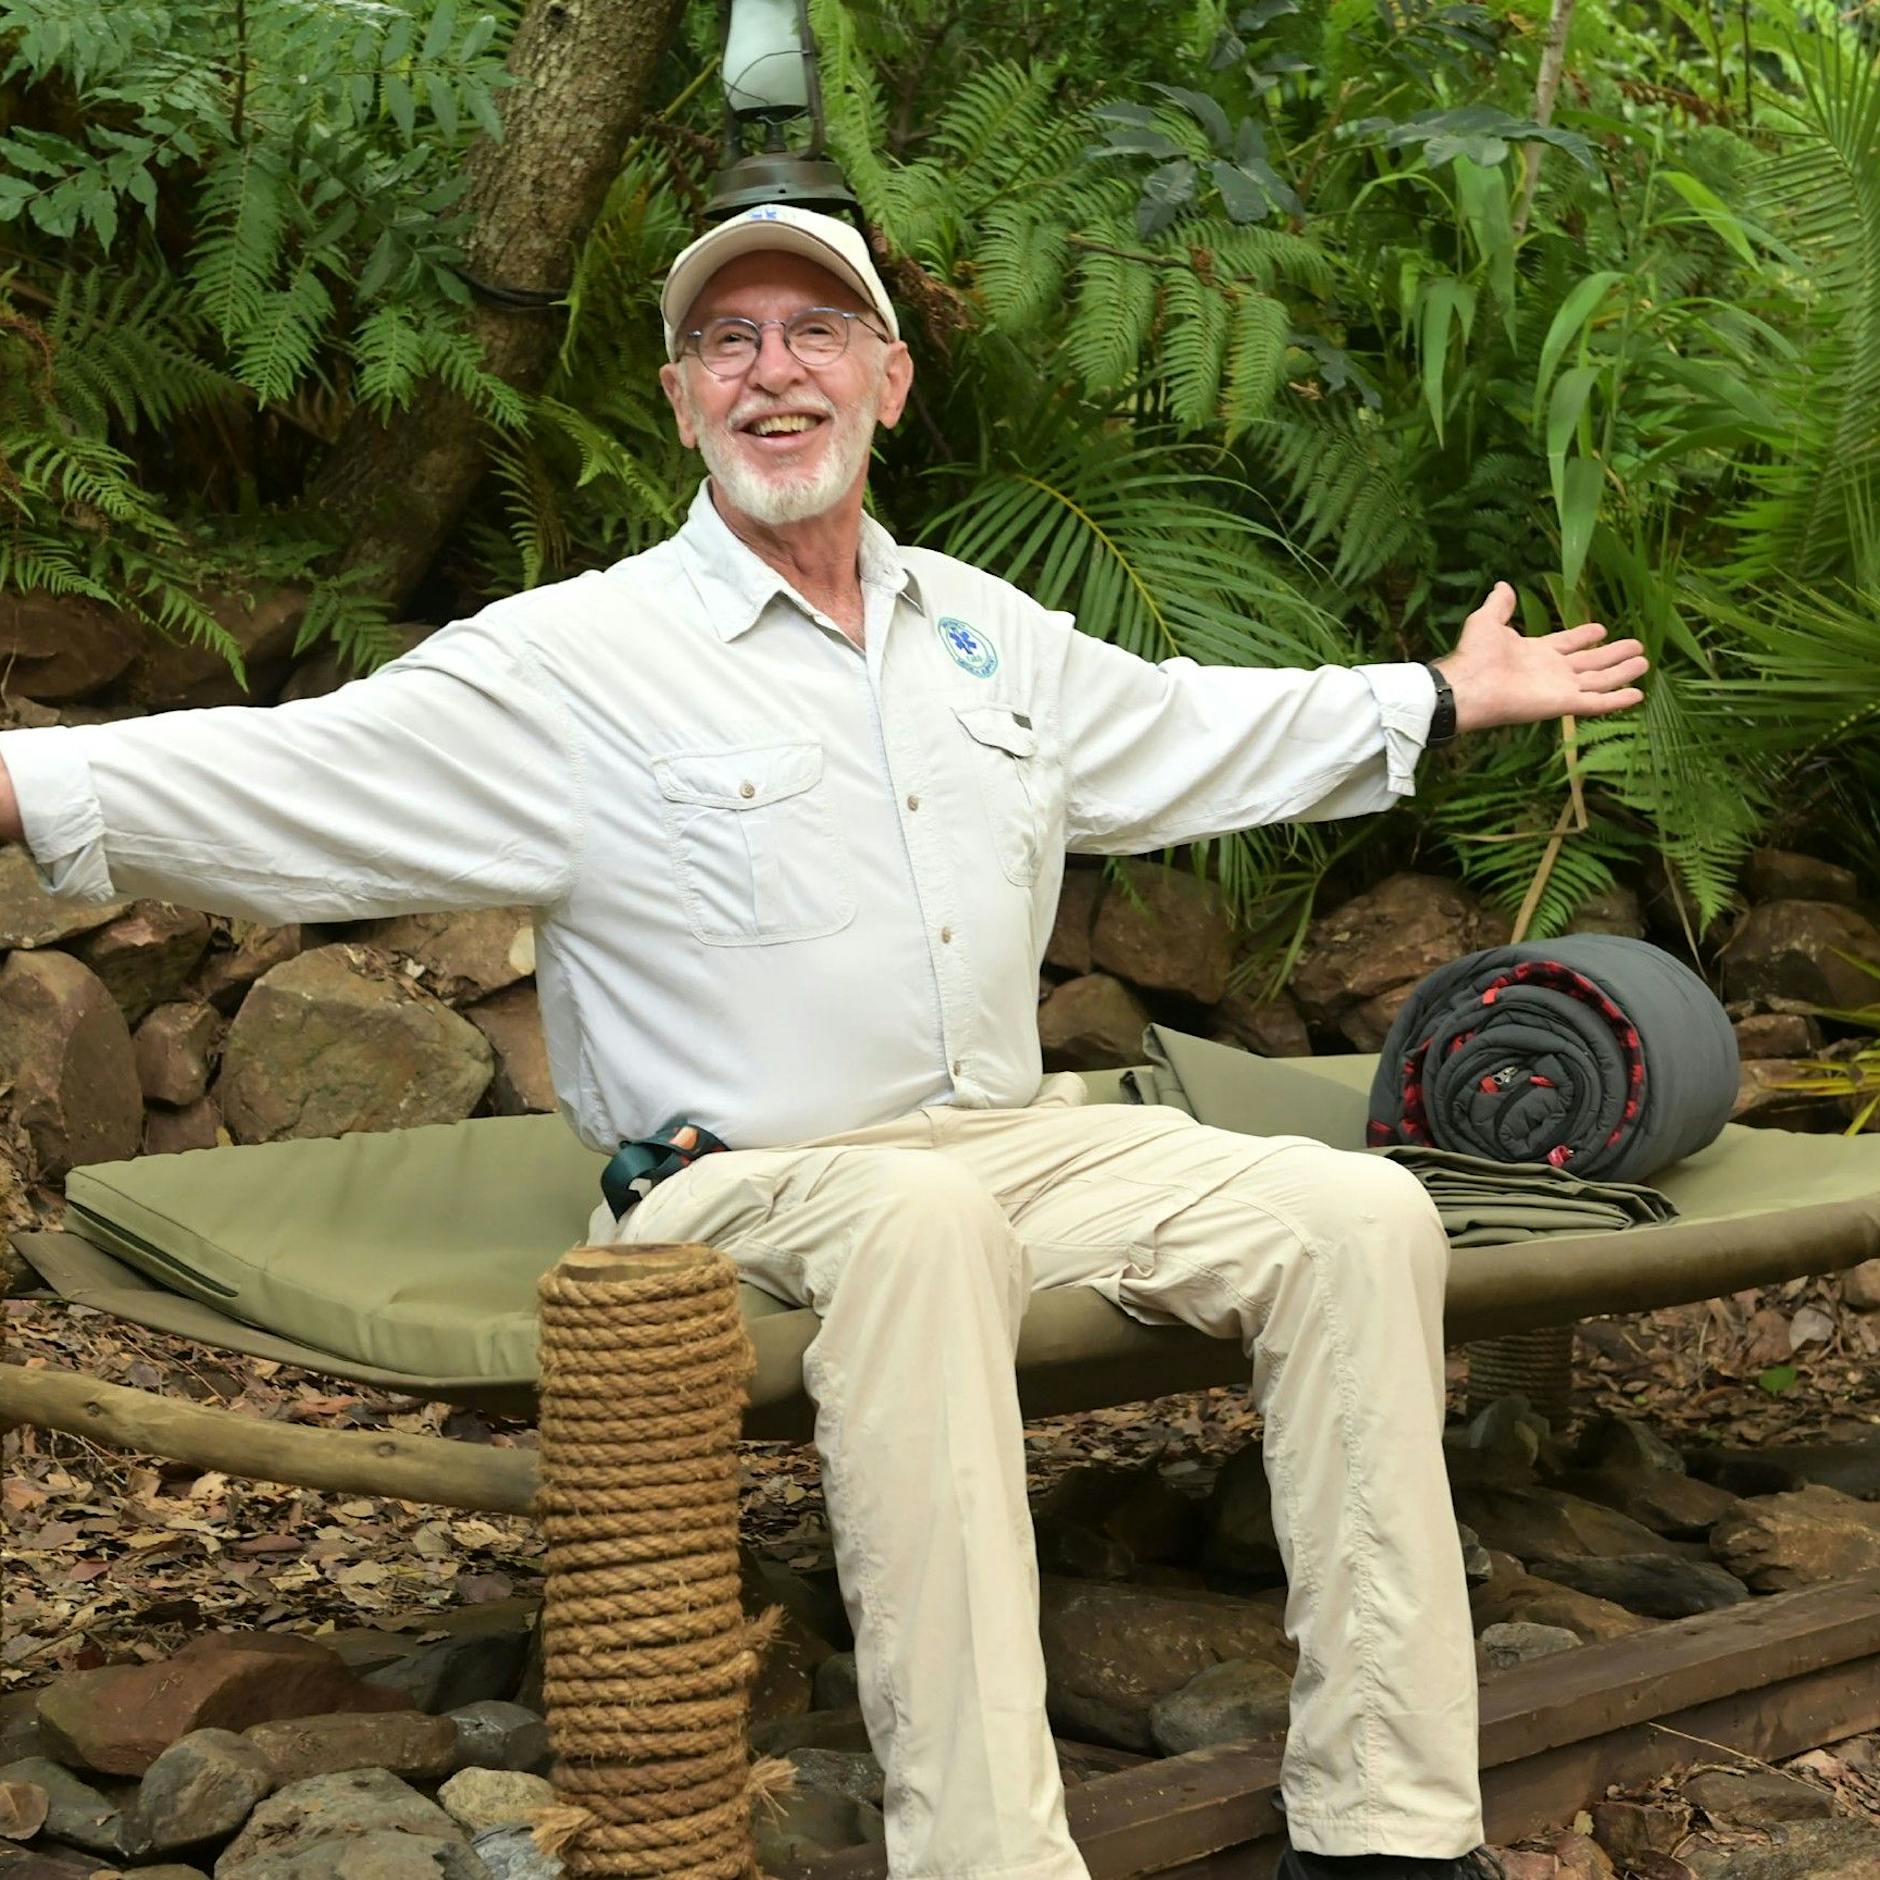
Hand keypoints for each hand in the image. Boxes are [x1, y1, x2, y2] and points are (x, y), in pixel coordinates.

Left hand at [1436, 581, 1648, 734]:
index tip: (1601, 630)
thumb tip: (1502, 585)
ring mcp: (1559, 688)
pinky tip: (1638, 695)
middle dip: (1613, 655)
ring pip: (1600, 680)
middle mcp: (1551, 671)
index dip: (1584, 637)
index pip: (1567, 643)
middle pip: (1590, 662)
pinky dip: (1617, 699)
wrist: (1468, 685)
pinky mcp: (1564, 703)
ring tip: (1645, 662)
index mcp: (1536, 652)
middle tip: (1637, 645)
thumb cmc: (1473, 655)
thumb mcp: (1486, 621)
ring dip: (1622, 672)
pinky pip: (1597, 702)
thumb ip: (1499, 605)